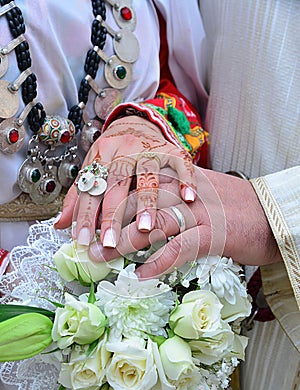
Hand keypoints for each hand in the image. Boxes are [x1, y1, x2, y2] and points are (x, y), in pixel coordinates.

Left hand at [55, 116, 195, 246]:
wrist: (137, 124)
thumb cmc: (114, 153)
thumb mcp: (93, 169)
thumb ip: (77, 196)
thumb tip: (60, 224)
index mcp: (101, 154)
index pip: (90, 186)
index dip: (85, 215)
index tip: (83, 240)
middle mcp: (124, 149)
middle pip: (116, 183)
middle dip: (112, 214)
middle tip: (110, 242)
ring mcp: (150, 149)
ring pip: (147, 176)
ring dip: (146, 203)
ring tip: (144, 228)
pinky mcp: (172, 150)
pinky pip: (181, 165)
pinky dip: (185, 181)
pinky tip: (187, 198)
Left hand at [89, 167, 281, 278]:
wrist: (273, 214)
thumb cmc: (235, 207)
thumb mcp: (198, 191)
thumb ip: (171, 195)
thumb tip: (142, 210)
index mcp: (178, 178)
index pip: (135, 183)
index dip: (107, 200)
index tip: (87, 217)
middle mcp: (185, 190)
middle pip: (136, 201)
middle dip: (106, 222)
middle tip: (85, 239)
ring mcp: (199, 211)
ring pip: (152, 223)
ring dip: (123, 242)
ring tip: (101, 256)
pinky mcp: (214, 233)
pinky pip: (179, 247)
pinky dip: (158, 262)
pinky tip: (141, 274)